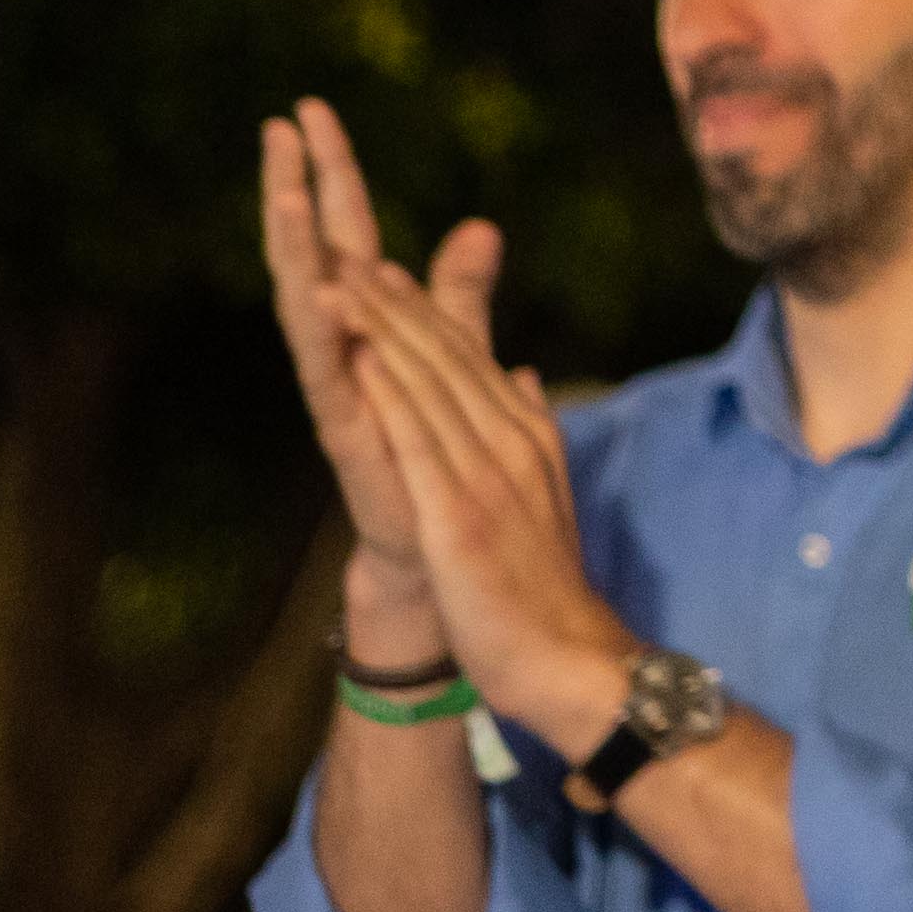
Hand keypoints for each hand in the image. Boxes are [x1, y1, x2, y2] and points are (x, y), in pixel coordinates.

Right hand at [261, 99, 505, 654]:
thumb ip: (460, 293)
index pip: (349, 229)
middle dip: (299, 187)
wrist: (439, 549)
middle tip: (281, 124)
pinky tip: (317, 288)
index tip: (312, 109)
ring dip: (296, 246)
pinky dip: (321, 329)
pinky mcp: (350, 427)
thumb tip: (479, 224)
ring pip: (307, 300)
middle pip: (317, 251)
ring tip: (286, 189)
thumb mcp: (458, 353)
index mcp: (371, 320)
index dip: (333, 171)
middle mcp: (345, 344)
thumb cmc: (439, 450)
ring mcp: (340, 383)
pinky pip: (327, 369)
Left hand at [330, 262, 637, 757]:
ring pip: (428, 385)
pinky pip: (418, 441)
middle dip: (394, 302)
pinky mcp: (460, 514)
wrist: (571, 659)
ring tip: (340, 283)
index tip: (380, 267)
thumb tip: (519, 372)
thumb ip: (527, 428)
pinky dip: (389, 393)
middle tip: (346, 252)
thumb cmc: (546, 588)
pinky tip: (361, 358)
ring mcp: (486, 475)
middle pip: (445, 357)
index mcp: (526, 435)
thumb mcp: (541, 493)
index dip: (420, 310)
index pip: (468, 359)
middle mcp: (510, 441)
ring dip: (382, 329)